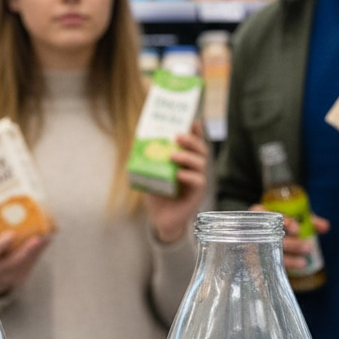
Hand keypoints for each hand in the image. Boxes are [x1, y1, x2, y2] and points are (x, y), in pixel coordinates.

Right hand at [0, 230, 49, 296]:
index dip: (1, 244)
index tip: (12, 233)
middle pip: (12, 262)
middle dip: (27, 251)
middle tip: (39, 238)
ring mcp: (9, 277)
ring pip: (25, 265)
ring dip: (37, 250)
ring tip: (47, 236)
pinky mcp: (21, 278)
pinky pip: (31, 265)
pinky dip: (39, 252)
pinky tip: (46, 241)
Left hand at [143, 122, 210, 244]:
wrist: (162, 218)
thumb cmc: (159, 193)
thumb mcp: (152, 172)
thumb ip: (150, 159)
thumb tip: (137, 141)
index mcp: (186, 160)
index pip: (194, 142)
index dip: (196, 131)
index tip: (193, 120)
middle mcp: (195, 167)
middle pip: (200, 149)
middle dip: (191, 140)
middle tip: (177, 136)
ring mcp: (198, 180)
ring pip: (200, 163)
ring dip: (187, 157)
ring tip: (173, 155)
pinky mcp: (197, 193)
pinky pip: (198, 181)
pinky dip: (189, 176)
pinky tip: (179, 174)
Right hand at [251, 203, 329, 272]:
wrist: (257, 232)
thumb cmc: (279, 221)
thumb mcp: (293, 215)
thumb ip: (308, 220)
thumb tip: (326, 227)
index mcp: (260, 213)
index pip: (269, 215)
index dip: (284, 222)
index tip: (297, 229)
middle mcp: (253, 229)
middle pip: (271, 238)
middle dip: (291, 244)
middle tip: (308, 247)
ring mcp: (251, 246)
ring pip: (269, 254)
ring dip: (288, 260)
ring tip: (304, 263)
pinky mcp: (253, 261)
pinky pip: (267, 266)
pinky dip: (281, 269)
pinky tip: (293, 272)